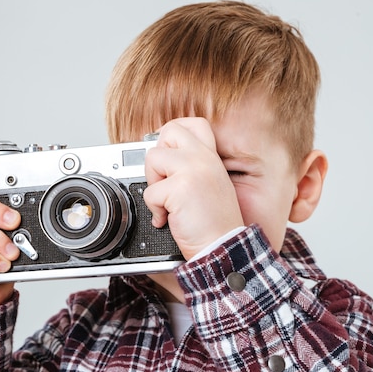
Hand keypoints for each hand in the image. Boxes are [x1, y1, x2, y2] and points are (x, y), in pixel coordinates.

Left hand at [143, 118, 243, 259]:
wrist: (223, 248)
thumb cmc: (214, 224)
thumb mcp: (210, 185)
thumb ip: (191, 168)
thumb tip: (162, 157)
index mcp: (211, 158)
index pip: (194, 123)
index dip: (172, 133)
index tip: (165, 150)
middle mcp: (204, 159)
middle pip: (169, 131)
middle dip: (159, 155)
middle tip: (164, 179)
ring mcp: (193, 170)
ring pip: (152, 158)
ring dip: (153, 184)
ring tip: (168, 202)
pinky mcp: (180, 187)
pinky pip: (150, 191)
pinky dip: (154, 209)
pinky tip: (169, 218)